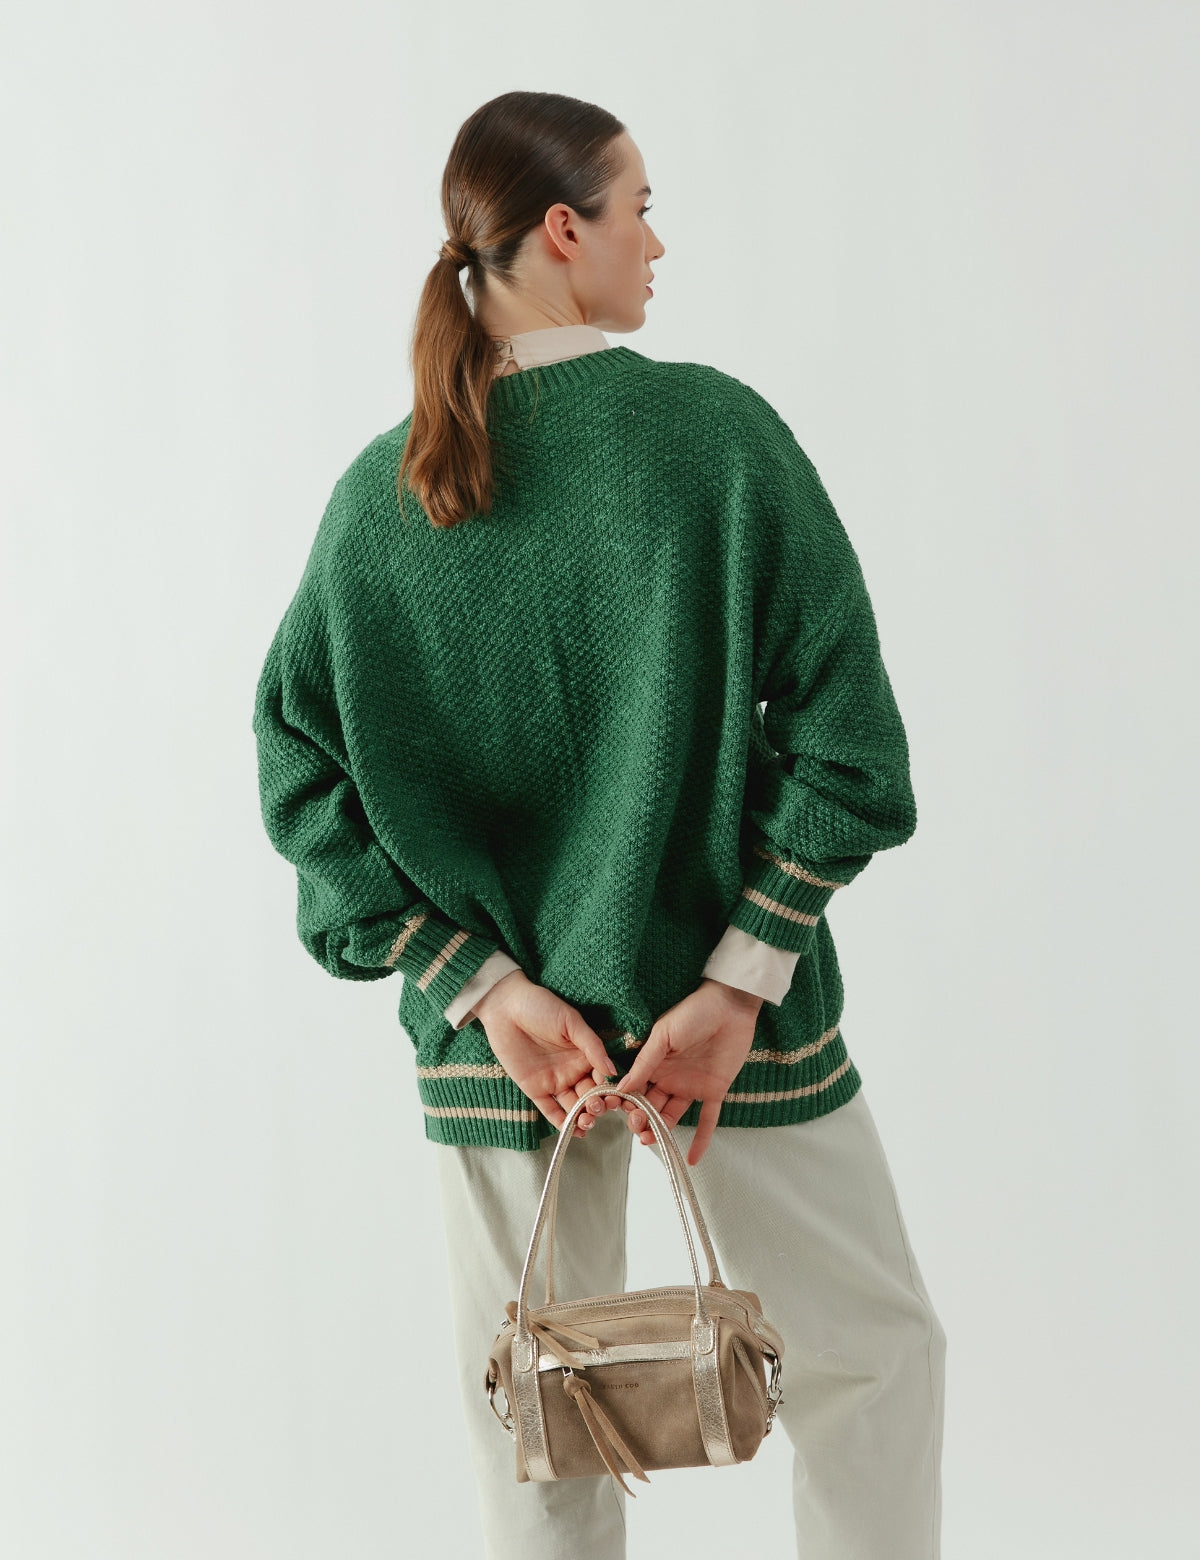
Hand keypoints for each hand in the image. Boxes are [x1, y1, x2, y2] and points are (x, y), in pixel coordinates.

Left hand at [473, 970, 618, 1139]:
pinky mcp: (535, 1089)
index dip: (611, 1089)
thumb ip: (592, 1046)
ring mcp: (555, 1081)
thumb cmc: (540, 1006)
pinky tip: (573, 1130)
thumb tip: (613, 1070)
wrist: (505, 1007)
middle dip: (598, 1105)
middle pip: (591, 1095)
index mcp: (585, 1054)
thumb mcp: (571, 1022)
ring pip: (574, 1106)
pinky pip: (551, 1110)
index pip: (603, 1077)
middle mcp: (573, 1070)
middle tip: (598, 1108)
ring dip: (583, 1116)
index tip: (616, 1097)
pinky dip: (562, 1122)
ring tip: (587, 1121)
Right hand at [612, 980, 763, 1165]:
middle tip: (638, 1127)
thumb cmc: (694, 1012)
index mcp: (655, 1064)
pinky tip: (692, 1158)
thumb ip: (645, 1063)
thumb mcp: (663, 1035)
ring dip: (661, 1131)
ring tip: (651, 1142)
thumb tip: (621, 1088)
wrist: (731, 1006)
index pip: (636, 1090)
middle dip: (641, 1121)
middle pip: (651, 1107)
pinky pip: (707, 1120)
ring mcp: (692, 1086)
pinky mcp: (715, 1091)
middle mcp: (670, 1078)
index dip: (627, 1103)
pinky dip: (701, 1140)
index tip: (618, 1112)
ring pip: (672, 1116)